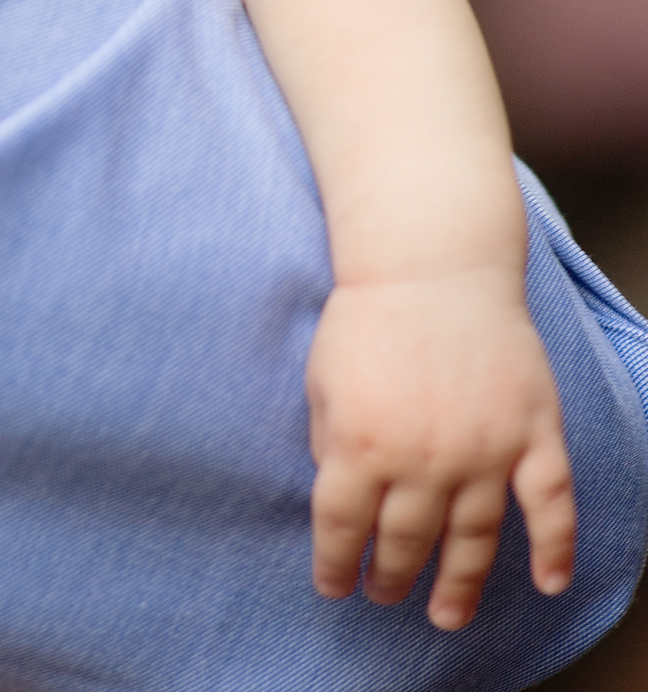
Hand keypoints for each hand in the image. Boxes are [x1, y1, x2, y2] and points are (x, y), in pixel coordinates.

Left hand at [306, 271, 575, 630]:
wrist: (431, 261)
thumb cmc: (367, 316)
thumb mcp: (321, 380)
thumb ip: (328, 444)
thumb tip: (341, 502)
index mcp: (361, 445)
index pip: (343, 530)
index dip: (336, 566)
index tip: (335, 586)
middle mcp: (424, 459)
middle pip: (405, 542)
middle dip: (390, 577)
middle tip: (385, 594)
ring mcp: (484, 449)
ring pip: (473, 540)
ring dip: (458, 585)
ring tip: (444, 615)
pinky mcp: (531, 431)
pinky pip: (551, 505)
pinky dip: (554, 549)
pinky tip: (547, 582)